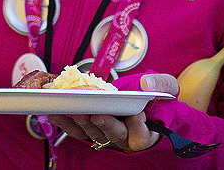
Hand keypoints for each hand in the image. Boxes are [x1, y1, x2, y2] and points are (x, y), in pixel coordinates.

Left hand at [48, 73, 179, 151]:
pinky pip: (78, 132)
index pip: (142, 136)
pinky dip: (66, 123)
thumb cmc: (155, 98)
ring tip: (72, 109)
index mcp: (146, 132)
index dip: (138, 126)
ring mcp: (107, 136)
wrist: (144, 102)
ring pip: (94, 134)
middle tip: (95, 113)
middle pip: (114, 135)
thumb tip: (147, 85)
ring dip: (82, 122)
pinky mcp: (92, 131)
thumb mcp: (167, 88)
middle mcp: (125, 138)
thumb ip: (162, 85)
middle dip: (104, 124)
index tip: (137, 113)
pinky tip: (55, 113)